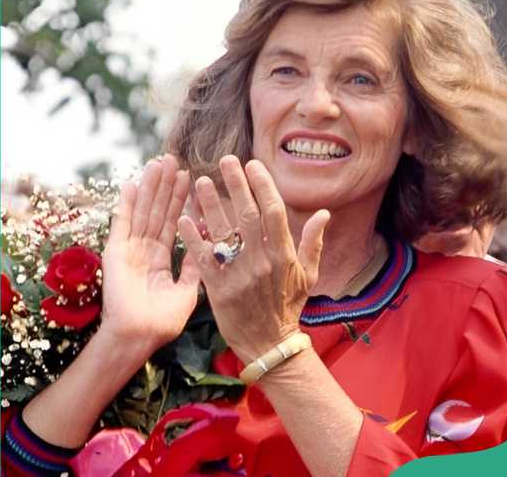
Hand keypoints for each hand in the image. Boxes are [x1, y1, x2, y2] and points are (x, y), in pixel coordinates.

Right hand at [99, 155, 199, 356]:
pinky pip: (122, 223)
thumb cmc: (161, 322)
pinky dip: (127, 203)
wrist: (137, 336)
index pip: (171, 222)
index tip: (187, 176)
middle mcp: (143, 250)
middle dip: (164, 185)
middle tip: (171, 158)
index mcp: (160, 260)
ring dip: (149, 187)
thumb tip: (207, 247)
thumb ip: (195, 269)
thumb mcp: (187, 292)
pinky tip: (133, 183)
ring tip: (156, 163)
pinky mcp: (115, 251)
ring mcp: (128, 249)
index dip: (179, 199)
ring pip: (142, 211)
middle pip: (156, 210)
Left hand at [177, 155, 328, 361]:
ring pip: (222, 231)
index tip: (253, 165)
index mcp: (283, 255)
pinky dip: (192, 237)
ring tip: (201, 182)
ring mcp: (238, 274)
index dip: (263, 186)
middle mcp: (260, 261)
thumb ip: (312, 243)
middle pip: (246, 215)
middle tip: (226, 161)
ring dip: (210, 204)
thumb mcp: (307, 276)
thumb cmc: (287, 307)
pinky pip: (202, 256)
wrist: (267, 345)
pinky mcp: (217, 287)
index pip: (273, 212)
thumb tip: (324, 213)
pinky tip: (182, 217)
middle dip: (236, 184)